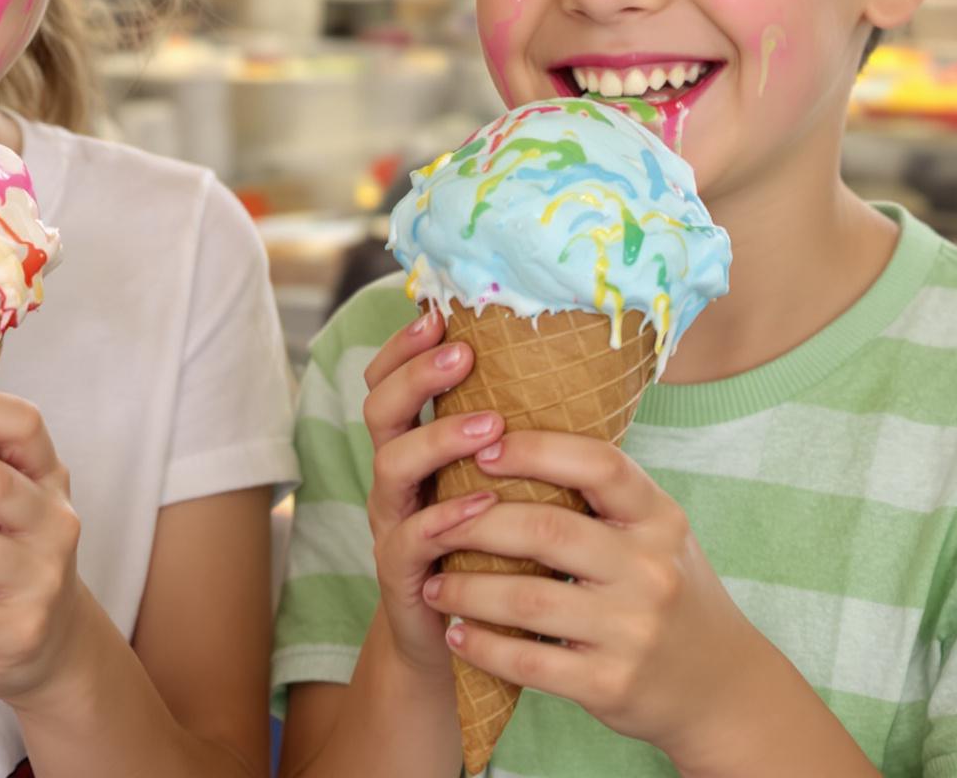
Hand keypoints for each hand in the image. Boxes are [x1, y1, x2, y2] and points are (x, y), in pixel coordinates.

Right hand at [358, 307, 504, 679]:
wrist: (465, 642)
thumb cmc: (496, 551)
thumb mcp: (501, 486)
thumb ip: (515, 438)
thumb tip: (576, 371)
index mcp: (417, 447)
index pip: (392, 380)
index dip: (406, 346)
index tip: (440, 314)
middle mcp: (396, 479)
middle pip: (380, 410)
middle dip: (416, 376)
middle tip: (463, 354)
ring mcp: (394, 524)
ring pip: (390, 466)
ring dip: (437, 439)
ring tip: (488, 425)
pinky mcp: (403, 575)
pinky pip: (408, 539)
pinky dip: (443, 518)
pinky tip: (480, 503)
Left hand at [421, 431, 753, 761]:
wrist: (722, 686)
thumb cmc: (669, 592)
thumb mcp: (657, 534)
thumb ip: (604, 496)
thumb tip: (513, 436)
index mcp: (659, 518)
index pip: (599, 464)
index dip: (536, 450)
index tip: (483, 448)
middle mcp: (650, 569)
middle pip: (547, 529)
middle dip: (477, 523)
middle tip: (433, 521)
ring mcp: (632, 630)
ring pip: (527, 600)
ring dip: (466, 590)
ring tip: (433, 583)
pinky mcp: (611, 684)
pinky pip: (529, 663)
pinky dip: (483, 646)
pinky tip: (458, 635)